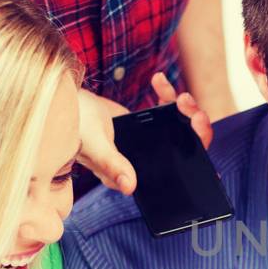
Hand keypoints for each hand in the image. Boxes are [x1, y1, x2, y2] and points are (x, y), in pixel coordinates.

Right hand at [77, 74, 213, 194]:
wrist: (62, 102)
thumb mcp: (94, 144)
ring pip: (179, 129)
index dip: (197, 163)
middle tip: (193, 113)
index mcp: (133, 173)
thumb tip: (129, 187)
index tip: (205, 145)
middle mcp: (143, 161)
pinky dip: (166, 95)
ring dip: (185, 110)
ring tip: (180, 96)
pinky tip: (159, 81)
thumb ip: (112, 164)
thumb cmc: (74, 126)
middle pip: (184, 149)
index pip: (174, 173)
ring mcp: (146, 142)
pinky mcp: (144, 123)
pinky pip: (164, 111)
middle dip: (196, 129)